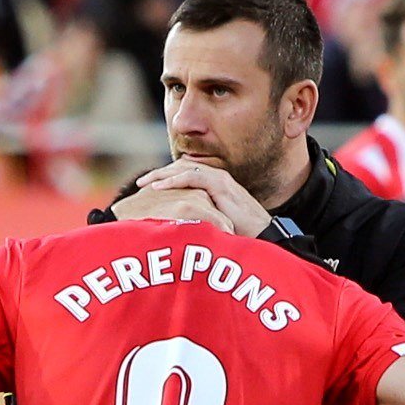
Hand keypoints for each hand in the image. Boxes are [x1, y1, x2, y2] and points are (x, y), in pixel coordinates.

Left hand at [126, 156, 273, 235]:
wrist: (265, 236)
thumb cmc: (243, 235)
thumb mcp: (216, 224)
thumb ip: (201, 218)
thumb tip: (181, 227)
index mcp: (214, 184)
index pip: (184, 174)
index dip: (165, 179)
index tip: (147, 189)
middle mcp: (216, 177)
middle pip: (180, 169)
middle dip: (158, 174)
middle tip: (139, 184)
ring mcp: (219, 179)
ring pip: (182, 170)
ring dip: (161, 176)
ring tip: (143, 183)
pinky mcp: (220, 186)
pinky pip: (191, 178)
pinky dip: (173, 181)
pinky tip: (158, 188)